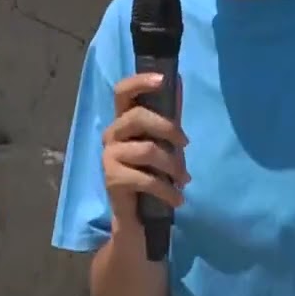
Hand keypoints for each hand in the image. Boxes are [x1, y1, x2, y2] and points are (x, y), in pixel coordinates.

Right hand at [101, 72, 189, 223]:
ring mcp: (109, 156)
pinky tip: (177, 198)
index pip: (122, 92)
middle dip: (168, 128)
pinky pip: (145, 178)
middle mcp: (112, 134)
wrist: (139, 216)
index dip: (140, 82)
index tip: (163, 79)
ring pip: (147, 149)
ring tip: (184, 180)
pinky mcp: (112, 179)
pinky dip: (167, 189)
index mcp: (123, 121)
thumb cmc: (152, 173)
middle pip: (138, 117)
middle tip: (185, 144)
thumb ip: (168, 115)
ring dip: (173, 165)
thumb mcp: (164, 142)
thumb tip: (176, 79)